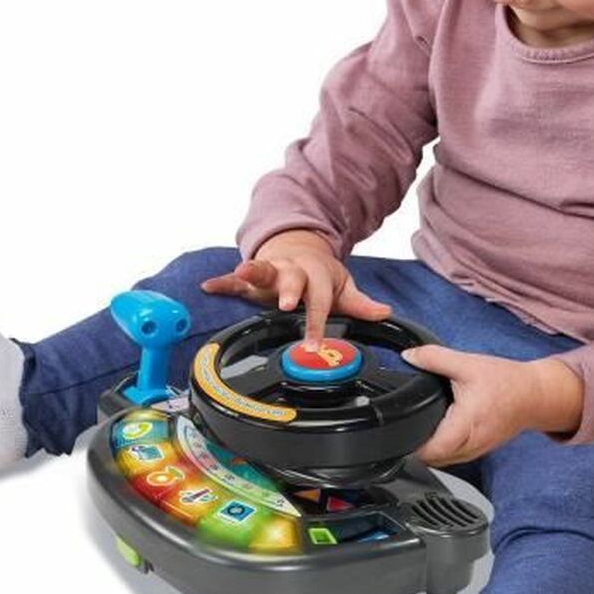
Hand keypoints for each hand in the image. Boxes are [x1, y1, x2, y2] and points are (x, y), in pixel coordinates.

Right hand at [199, 230, 392, 348]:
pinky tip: (208, 286)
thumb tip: (385, 312)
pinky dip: (222, 282)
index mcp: (315, 277)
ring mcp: (271, 271)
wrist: (301, 249)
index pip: (318, 303)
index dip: (315, 324)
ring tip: (240, 273)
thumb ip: (361, 303)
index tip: (313, 344)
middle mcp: (292, 272)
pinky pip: (234, 279)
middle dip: (287, 291)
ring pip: (262, 270)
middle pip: (290, 280)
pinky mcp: (252, 276)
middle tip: (285, 304)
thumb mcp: (342, 288)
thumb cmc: (321, 276)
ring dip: (252, 271)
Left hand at [402, 345, 569, 465]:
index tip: (401, 426)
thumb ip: (434, 358)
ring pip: (441, 461)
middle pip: (430, 459)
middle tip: (408, 421)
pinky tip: (439, 429)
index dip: (410, 442)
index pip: (428, 451)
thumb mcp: (467, 364)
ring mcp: (474, 452)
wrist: (534, 395)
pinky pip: (452, 457)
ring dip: (429, 447)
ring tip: (423, 424)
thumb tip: (408, 356)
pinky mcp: (478, 451)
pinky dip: (442, 447)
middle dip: (415, 443)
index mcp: (465, 425)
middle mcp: (469, 445)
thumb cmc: (506, 382)